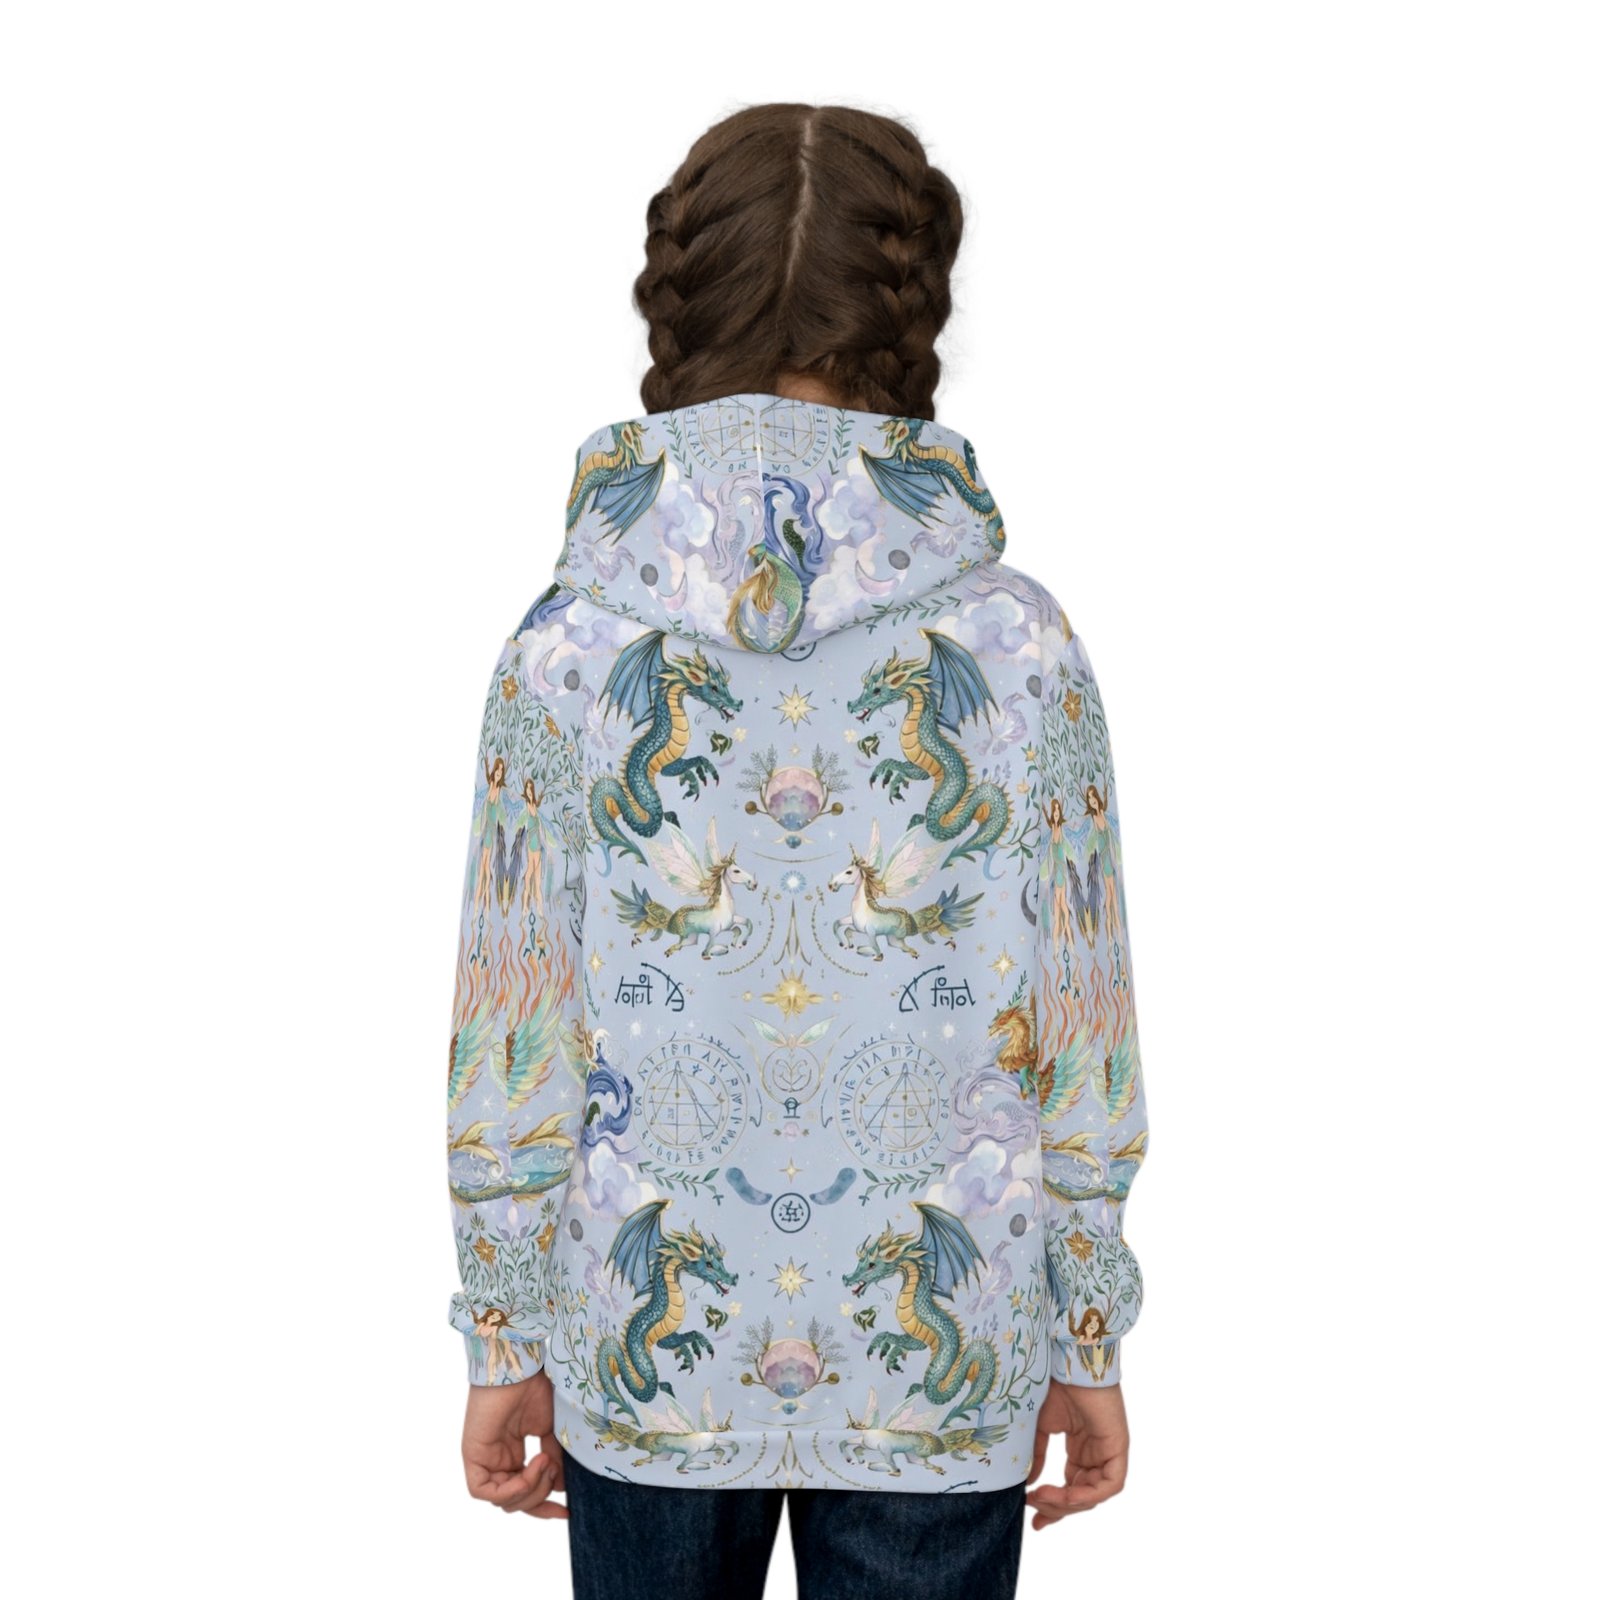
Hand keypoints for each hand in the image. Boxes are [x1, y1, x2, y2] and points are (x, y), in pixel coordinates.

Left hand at [462, 1370, 566, 1519]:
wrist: (519, 1367)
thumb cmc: (534, 1388)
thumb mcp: (551, 1429)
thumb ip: (555, 1459)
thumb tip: (561, 1488)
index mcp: (513, 1455)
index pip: (525, 1493)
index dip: (544, 1507)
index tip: (567, 1511)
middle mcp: (497, 1461)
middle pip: (515, 1502)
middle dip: (539, 1496)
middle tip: (555, 1471)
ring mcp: (484, 1460)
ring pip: (502, 1500)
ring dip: (530, 1489)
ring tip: (545, 1461)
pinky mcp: (472, 1457)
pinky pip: (484, 1491)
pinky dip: (510, 1489)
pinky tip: (529, 1469)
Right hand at [1025, 1379, 1128, 1527]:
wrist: (1066, 1362)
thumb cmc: (1054, 1385)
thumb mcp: (1039, 1427)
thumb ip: (1037, 1456)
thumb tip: (1029, 1485)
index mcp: (1079, 1448)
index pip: (1071, 1488)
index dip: (1053, 1507)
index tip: (1034, 1522)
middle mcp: (1095, 1453)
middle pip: (1081, 1496)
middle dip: (1057, 1508)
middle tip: (1033, 1509)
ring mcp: (1107, 1451)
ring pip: (1093, 1495)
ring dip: (1067, 1503)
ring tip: (1041, 1498)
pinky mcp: (1118, 1447)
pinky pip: (1110, 1484)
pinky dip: (1088, 1495)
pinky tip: (1067, 1494)